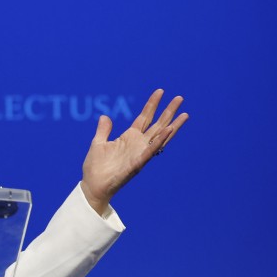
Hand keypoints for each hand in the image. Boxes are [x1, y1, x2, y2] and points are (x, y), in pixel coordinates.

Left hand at [80, 89, 188, 214]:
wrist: (92, 185)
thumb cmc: (95, 167)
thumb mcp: (98, 143)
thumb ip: (103, 130)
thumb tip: (105, 116)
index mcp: (129, 138)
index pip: (144, 117)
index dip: (152, 104)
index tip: (160, 91)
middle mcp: (138, 144)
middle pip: (157, 124)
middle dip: (168, 112)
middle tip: (180, 98)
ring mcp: (139, 153)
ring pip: (159, 137)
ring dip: (171, 126)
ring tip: (184, 114)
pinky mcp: (137, 164)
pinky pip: (151, 151)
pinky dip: (159, 141)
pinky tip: (168, 130)